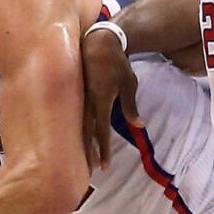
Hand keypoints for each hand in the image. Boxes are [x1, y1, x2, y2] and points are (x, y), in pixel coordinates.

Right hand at [81, 27, 141, 169]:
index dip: (103, 150)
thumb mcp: (129, 84)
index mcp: (101, 101)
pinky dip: (75, 130)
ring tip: (81, 160)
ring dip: (80, 144)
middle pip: (86, 134)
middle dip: (88, 153)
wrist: (98, 42)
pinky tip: (75, 138)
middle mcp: (87, 103)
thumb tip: (139, 125)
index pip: (102, 131)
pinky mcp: (74, 94)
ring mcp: (78, 99)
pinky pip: (74, 116)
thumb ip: (131, 106)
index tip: (104, 166)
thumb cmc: (117, 63)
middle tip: (89, 171)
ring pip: (78, 126)